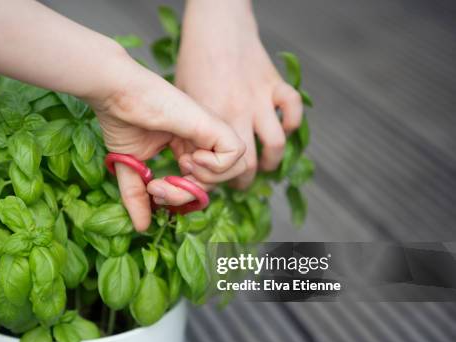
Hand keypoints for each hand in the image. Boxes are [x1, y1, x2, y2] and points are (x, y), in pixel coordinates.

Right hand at [86, 51, 244, 230]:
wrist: (117, 94)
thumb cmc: (122, 121)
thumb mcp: (131, 170)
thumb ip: (138, 197)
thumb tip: (142, 227)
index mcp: (188, 146)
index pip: (200, 183)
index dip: (180, 196)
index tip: (153, 190)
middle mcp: (203, 140)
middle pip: (218, 181)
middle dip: (188, 195)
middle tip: (160, 187)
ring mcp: (210, 131)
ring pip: (235, 170)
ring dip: (205, 181)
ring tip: (180, 168)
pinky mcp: (213, 124)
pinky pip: (236, 154)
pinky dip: (216, 166)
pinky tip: (191, 158)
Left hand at [163, 0, 302, 198]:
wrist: (215, 25)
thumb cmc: (193, 62)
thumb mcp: (182, 99)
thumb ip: (189, 130)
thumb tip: (191, 159)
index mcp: (211, 120)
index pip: (219, 167)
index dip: (216, 179)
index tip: (212, 177)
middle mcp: (238, 113)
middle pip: (249, 164)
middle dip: (243, 181)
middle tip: (238, 182)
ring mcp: (259, 99)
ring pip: (275, 145)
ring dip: (270, 162)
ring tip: (263, 165)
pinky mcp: (274, 84)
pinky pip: (293, 110)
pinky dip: (291, 123)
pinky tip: (281, 128)